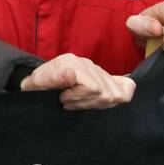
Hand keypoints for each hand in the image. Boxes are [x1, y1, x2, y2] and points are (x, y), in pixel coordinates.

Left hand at [20, 53, 135, 108]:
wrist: (37, 83)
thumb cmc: (37, 85)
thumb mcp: (36, 83)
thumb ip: (53, 78)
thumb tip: (71, 74)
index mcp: (71, 62)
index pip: (93, 87)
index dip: (78, 98)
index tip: (62, 99)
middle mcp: (86, 63)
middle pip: (105, 92)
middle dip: (85, 103)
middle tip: (68, 102)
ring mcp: (97, 69)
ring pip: (115, 94)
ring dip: (96, 103)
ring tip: (78, 101)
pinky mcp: (105, 76)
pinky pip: (127, 85)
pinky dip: (118, 95)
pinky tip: (99, 99)